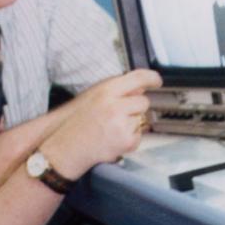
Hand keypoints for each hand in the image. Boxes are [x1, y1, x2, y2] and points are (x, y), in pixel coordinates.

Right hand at [36, 69, 161, 180]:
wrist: (67, 147)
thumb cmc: (78, 122)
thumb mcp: (93, 96)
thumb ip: (116, 90)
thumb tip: (139, 88)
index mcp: (106, 91)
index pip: (138, 78)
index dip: (151, 78)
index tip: (157, 81)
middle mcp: (115, 105)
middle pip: (143, 101)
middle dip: (135, 108)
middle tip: (119, 115)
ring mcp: (122, 124)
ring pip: (141, 119)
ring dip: (132, 124)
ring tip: (111, 128)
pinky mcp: (127, 140)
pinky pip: (139, 135)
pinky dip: (130, 138)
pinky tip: (113, 138)